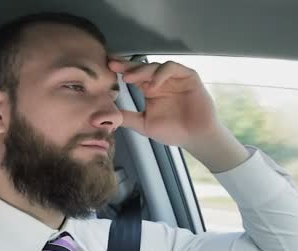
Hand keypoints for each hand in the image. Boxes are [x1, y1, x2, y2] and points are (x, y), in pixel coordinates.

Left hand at [109, 58, 249, 171]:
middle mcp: (160, 80)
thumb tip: (102, 117)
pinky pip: (173, 68)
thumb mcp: (144, 125)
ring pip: (155, 66)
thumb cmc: (173, 131)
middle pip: (142, 67)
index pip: (133, 75)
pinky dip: (161, 74)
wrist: (195, 137)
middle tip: (114, 67)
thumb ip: (126, 118)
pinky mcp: (188, 76)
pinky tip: (152, 85)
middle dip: (127, 66)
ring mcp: (174, 77)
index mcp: (149, 89)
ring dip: (142, 71)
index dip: (121, 70)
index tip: (106, 69)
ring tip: (130, 79)